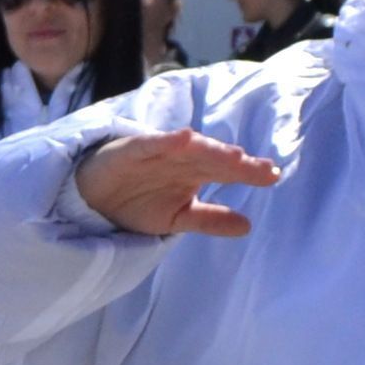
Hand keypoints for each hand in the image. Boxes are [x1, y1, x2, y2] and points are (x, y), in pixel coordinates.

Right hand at [77, 129, 277, 238]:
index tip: (272, 175)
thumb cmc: (139, 200)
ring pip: (188, 149)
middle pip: (214, 158)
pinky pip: (150, 145)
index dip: (249, 172)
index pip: (227, 170)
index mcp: (195, 172)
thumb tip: (247, 225)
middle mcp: (181, 158)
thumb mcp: (178, 217)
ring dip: (210, 150)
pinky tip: (184, 139)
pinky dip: (165, 141)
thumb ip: (211, 220)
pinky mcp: (131, 151)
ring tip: (233, 156)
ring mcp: (158, 153)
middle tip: (261, 168)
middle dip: (236, 163)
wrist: (92, 196)